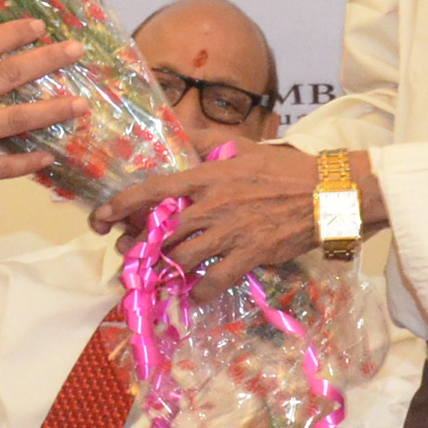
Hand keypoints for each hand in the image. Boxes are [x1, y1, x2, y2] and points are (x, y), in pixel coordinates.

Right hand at [0, 20, 92, 203]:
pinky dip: (27, 162)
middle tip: (76, 50)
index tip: (38, 25)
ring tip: (80, 104)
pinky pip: (1, 166)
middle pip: (11, 74)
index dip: (14, 33)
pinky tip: (49, 157)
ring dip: (52, 110)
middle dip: (48, 60)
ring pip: (17, 118)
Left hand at [93, 142, 328, 297]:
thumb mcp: (243, 146)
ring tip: (156, 274)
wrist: (327, 194)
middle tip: (128, 252)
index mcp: (206, 176)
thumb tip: (180, 134)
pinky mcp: (249, 256)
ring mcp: (229, 233)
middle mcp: (211, 205)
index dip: (120, 205)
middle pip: (160, 230)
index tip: (101, 217)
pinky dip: (198, 291)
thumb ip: (207, 141)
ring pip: (180, 258)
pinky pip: (212, 281)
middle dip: (137, 245)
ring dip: (163, 270)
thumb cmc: (284, 168)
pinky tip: (194, 294)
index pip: (152, 190)